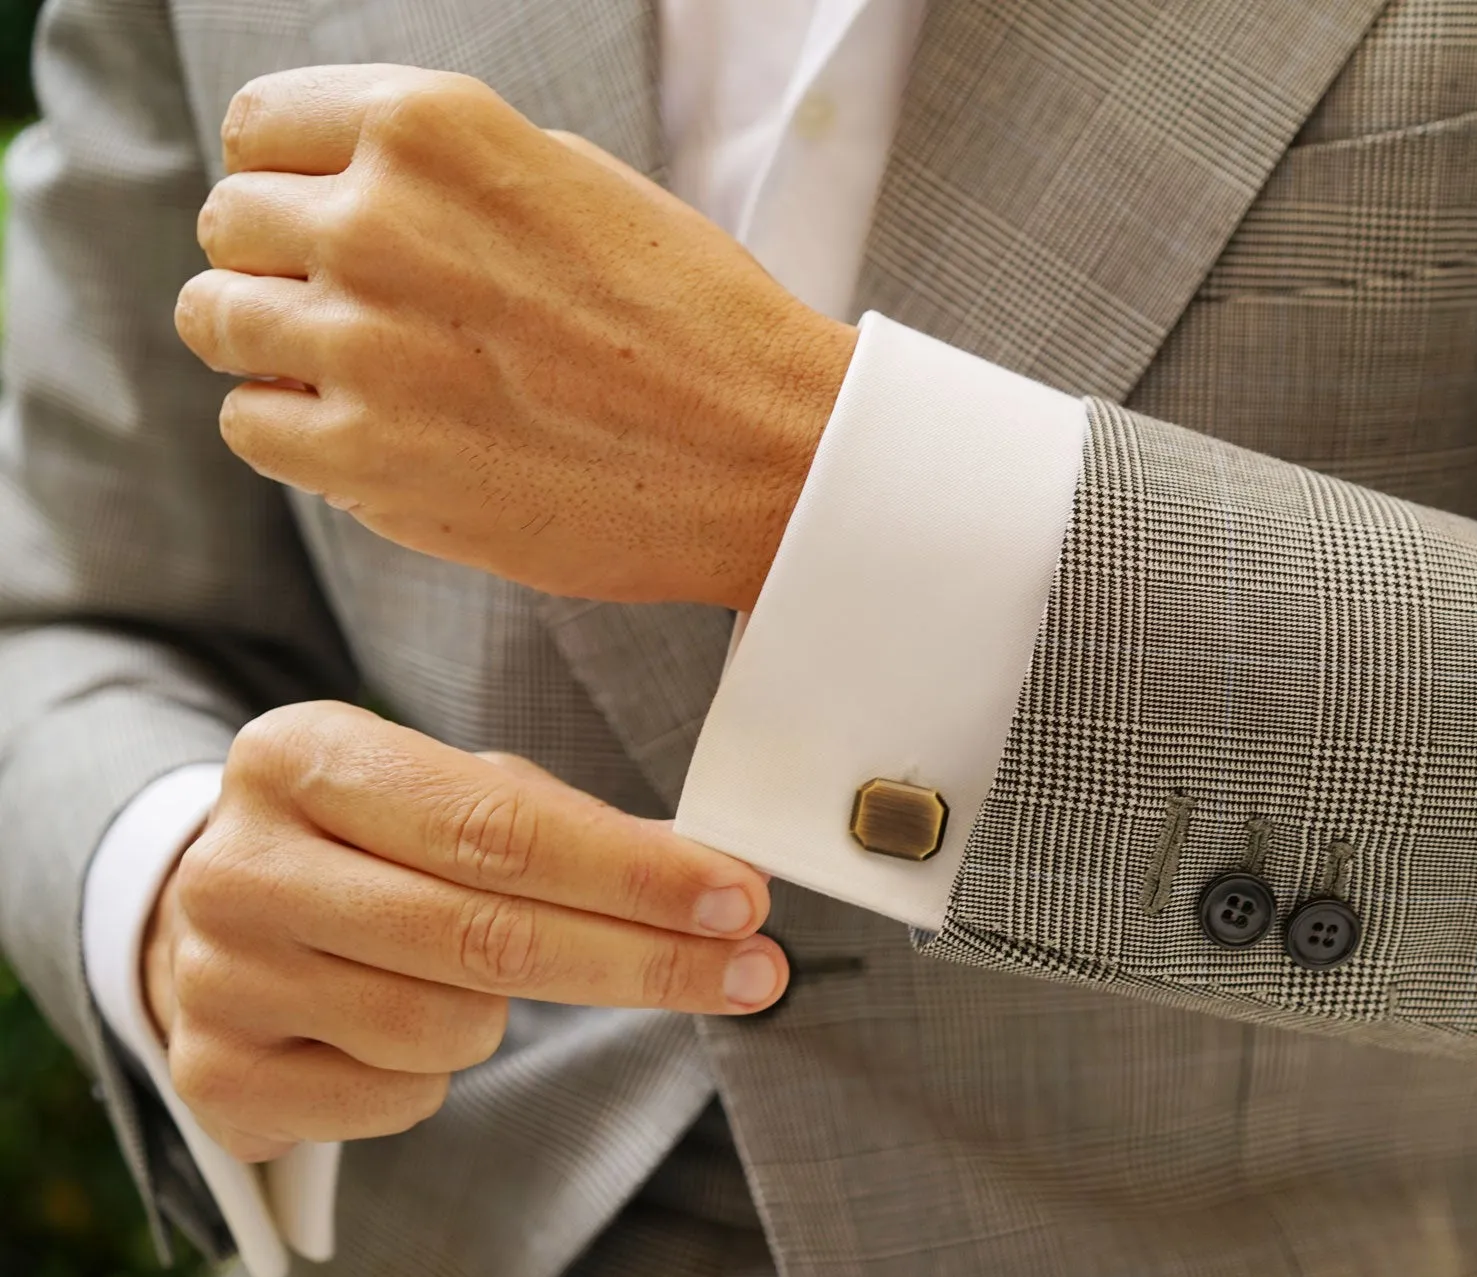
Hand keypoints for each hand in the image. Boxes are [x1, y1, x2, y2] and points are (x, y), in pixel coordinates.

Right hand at [140, 700, 787, 1161]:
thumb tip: (726, 881)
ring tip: (474, 975)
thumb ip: (574, 827)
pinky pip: (400, 1097)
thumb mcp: (446, 794)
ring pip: (448, 1027)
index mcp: (302, 757)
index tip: (742, 900)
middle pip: (487, 935)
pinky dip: (433, 1072)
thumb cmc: (369, 844)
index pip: (497, 826)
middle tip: (757, 971)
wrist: (203, 916)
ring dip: (505, 1015)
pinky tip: (398, 1025)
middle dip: (644, 959)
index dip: (633, 874)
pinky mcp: (216, 1079)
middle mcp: (243, 865)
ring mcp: (218, 978)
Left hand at [174, 65, 858, 609]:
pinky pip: (250, 423)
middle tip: (359, 310)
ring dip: (273, 345)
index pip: (260, 131)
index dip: (290, 181)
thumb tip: (340, 190)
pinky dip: (293, 429)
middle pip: (231, 226)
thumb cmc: (693, 316)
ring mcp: (363, 344)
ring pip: (218, 322)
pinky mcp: (366, 458)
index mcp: (431, 128)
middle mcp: (378, 222)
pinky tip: (374, 432)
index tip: (327, 223)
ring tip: (363, 373)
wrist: (769, 452)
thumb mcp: (572, 180)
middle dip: (279, 263)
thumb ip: (442, 173)